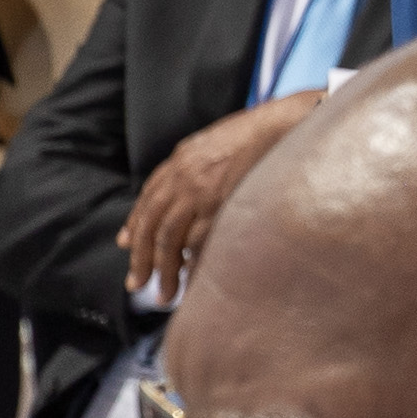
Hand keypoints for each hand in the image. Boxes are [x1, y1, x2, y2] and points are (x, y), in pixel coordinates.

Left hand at [118, 88, 325, 295]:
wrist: (287, 124)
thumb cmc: (262, 133)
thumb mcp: (218, 141)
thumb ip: (197, 163)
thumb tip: (182, 185)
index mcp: (182, 159)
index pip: (148, 198)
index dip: (136, 225)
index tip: (129, 245)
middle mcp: (184, 177)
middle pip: (151, 224)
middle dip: (141, 258)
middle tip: (136, 283)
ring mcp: (201, 192)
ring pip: (169, 240)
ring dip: (163, 270)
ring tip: (164, 294)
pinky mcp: (222, 205)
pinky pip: (198, 243)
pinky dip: (192, 264)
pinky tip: (191, 279)